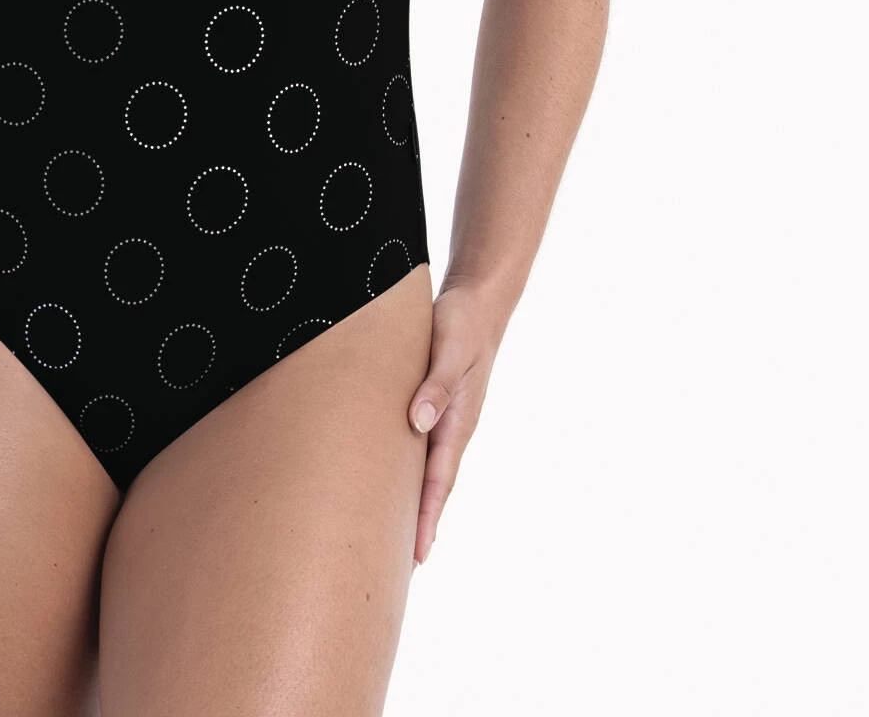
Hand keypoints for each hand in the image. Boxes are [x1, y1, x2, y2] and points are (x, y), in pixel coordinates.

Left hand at [405, 278, 506, 564]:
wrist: (478, 301)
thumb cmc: (462, 323)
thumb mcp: (450, 349)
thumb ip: (436, 385)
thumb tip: (418, 423)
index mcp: (457, 421)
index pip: (438, 481)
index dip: (425, 517)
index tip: (417, 555)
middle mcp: (451, 427)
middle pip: (432, 486)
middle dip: (418, 524)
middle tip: (400, 567)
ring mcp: (443, 417)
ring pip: (424, 468)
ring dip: (412, 500)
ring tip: (391, 534)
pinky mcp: (433, 403)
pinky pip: (418, 445)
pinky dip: (407, 469)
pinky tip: (390, 478)